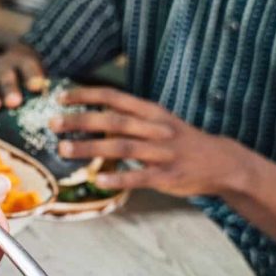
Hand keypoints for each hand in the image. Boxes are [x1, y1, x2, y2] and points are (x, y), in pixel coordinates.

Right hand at [0, 44, 46, 118]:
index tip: (37, 87)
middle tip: (14, 102)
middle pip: (4, 73)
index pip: (27, 66)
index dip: (32, 76)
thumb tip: (51, 118)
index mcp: (21, 62)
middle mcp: (0, 65)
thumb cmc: (26, 85)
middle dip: (9, 87)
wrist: (8, 70)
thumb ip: (40, 96)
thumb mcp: (35, 84)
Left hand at [51, 87, 241, 197]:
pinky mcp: (169, 176)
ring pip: (123, 147)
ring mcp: (163, 153)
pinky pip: (141, 177)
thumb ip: (127, 119)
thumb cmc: (180, 141)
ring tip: (63, 149)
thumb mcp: (157, 122)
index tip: (60, 97)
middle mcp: (156, 128)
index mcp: (151, 112)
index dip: (87, 95)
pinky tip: (98, 180)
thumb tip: (90, 118)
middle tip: (52, 123)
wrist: (223, 162)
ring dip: (91, 147)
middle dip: (81, 120)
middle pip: (114, 120)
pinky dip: (119, 178)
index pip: (115, 97)